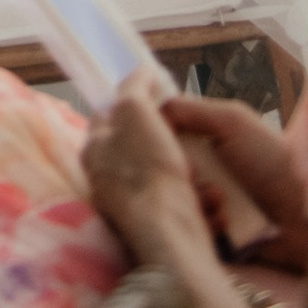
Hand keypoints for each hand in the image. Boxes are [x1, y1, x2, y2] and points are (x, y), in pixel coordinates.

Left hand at [82, 77, 218, 271]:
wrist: (170, 236)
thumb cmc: (150, 168)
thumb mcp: (136, 111)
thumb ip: (134, 89)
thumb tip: (140, 71)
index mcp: (94, 151)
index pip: (109, 119)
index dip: (135, 109)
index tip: (161, 107)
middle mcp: (106, 183)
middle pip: (142, 153)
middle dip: (172, 149)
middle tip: (190, 151)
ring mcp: (132, 212)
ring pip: (169, 183)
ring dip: (195, 180)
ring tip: (207, 184)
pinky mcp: (160, 235)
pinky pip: (185, 212)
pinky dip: (202, 206)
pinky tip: (212, 206)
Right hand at [161, 94, 307, 269]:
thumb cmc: (272, 159)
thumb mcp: (232, 121)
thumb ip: (190, 110)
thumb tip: (152, 109)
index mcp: (207, 140)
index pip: (165, 137)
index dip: (156, 141)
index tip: (154, 144)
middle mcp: (206, 170)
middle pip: (167, 171)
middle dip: (175, 174)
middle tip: (192, 176)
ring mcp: (213, 205)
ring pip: (179, 201)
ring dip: (194, 201)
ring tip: (218, 203)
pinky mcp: (219, 239)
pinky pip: (196, 230)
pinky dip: (205, 227)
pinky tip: (223, 225)